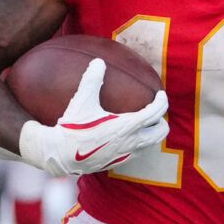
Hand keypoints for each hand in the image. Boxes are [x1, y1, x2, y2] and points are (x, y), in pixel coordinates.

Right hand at [17, 58, 170, 176]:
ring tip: (145, 125)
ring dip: (152, 134)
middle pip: (160, 133)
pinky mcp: (118, 162)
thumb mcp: (82, 101)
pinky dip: (140, 144)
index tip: (161, 94)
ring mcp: (125, 154)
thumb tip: (98, 61)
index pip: (155, 113)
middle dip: (162, 122)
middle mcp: (130, 142)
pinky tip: (129, 137)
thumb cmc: (73, 128)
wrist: (61, 155)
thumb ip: (92, 80)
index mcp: (126, 126)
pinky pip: (137, 153)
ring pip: (150, 145)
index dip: (162, 102)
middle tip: (156, 112)